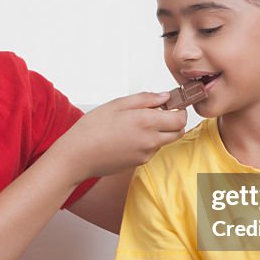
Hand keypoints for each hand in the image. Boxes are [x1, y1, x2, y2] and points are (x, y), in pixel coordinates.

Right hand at [51, 92, 186, 180]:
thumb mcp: (117, 104)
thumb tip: (164, 96)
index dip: (179, 110)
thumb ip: (145, 99)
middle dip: (173, 122)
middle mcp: (150, 140)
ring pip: (165, 141)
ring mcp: (146, 154)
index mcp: (146, 121)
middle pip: (178, 132)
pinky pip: (151, 150)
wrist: (78, 156)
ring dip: (159, 133)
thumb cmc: (92, 128)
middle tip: (157, 114)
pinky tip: (127, 138)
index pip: (181, 118)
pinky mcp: (139, 163)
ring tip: (135, 126)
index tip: (170, 104)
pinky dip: (147, 143)